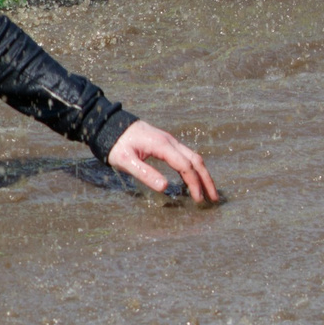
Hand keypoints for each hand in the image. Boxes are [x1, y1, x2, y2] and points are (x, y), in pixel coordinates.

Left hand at [104, 119, 219, 202]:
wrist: (110, 125)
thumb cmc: (116, 144)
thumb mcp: (126, 161)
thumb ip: (145, 173)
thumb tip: (165, 188)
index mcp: (162, 145)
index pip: (185, 166)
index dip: (194, 184)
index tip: (198, 200)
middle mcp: (170, 141)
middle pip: (196, 160)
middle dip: (206, 180)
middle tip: (213, 198)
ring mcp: (169, 141)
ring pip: (193, 157)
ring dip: (202, 174)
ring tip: (208, 191)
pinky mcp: (166, 143)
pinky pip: (185, 155)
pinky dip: (193, 168)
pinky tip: (192, 180)